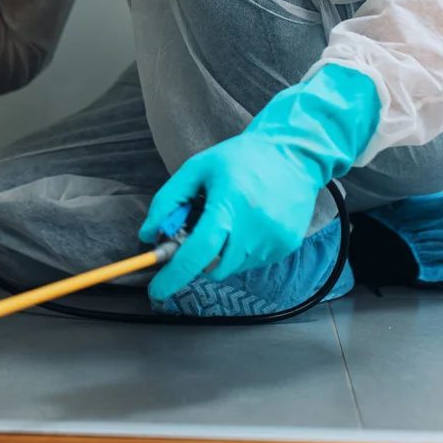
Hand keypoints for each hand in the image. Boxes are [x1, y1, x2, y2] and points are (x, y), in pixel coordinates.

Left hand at [137, 64, 383, 301]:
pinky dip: (242, 250)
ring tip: (230, 219)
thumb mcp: (197, 169)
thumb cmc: (241, 158)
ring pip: (232, 267)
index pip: (195, 254)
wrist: (293, 153)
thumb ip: (168, 201)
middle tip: (198, 234)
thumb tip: (148, 235)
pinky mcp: (286, 246)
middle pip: (212, 267)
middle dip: (198, 259)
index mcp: (228, 206)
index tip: (156, 290)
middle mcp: (253, 229)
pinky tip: (250, 223)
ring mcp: (272, 240)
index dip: (173, 276)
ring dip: (222, 253)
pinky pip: (253, 261)